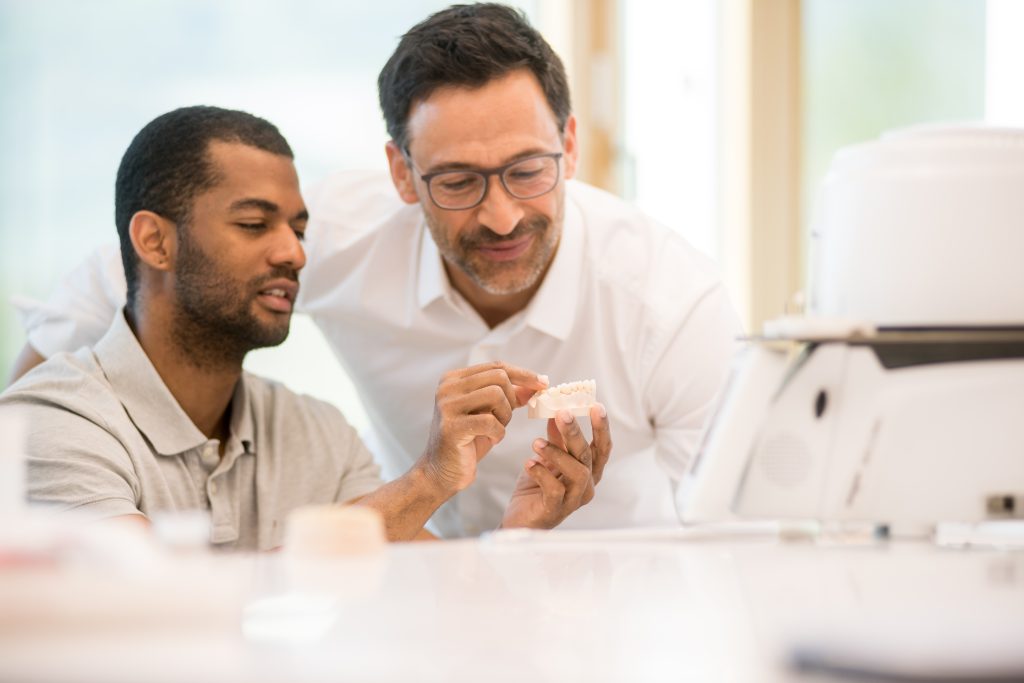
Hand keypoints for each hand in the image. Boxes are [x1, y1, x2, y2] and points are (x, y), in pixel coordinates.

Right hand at [419, 361, 547, 494]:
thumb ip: (510, 396)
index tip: (543, 383)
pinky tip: (492, 440)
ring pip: (496, 395)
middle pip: (499, 377)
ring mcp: (447, 406)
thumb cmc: (468, 442)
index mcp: (454, 379)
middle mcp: (447, 387)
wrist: (441, 472)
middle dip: (511, 400)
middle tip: (504, 420)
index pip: (497, 366)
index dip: (523, 374)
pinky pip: (490, 421)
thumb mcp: (491, 414)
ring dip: (505, 416)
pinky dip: (499, 433)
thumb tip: (539, 382)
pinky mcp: (451, 427)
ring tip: (497, 430)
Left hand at [500, 403, 611, 528]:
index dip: (601, 427)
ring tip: (536, 442)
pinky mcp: (556, 511)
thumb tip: (556, 412)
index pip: (602, 447)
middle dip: (575, 432)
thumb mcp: (548, 459)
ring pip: (577, 472)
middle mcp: (587, 486)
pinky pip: (554, 490)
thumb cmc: (537, 489)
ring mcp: (573, 500)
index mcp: (589, 471)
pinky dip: (541, 473)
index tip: (596, 405)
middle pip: (588, 455)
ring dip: (557, 453)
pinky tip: (528, 463)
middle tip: (562, 413)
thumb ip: (556, 439)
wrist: (519, 520)